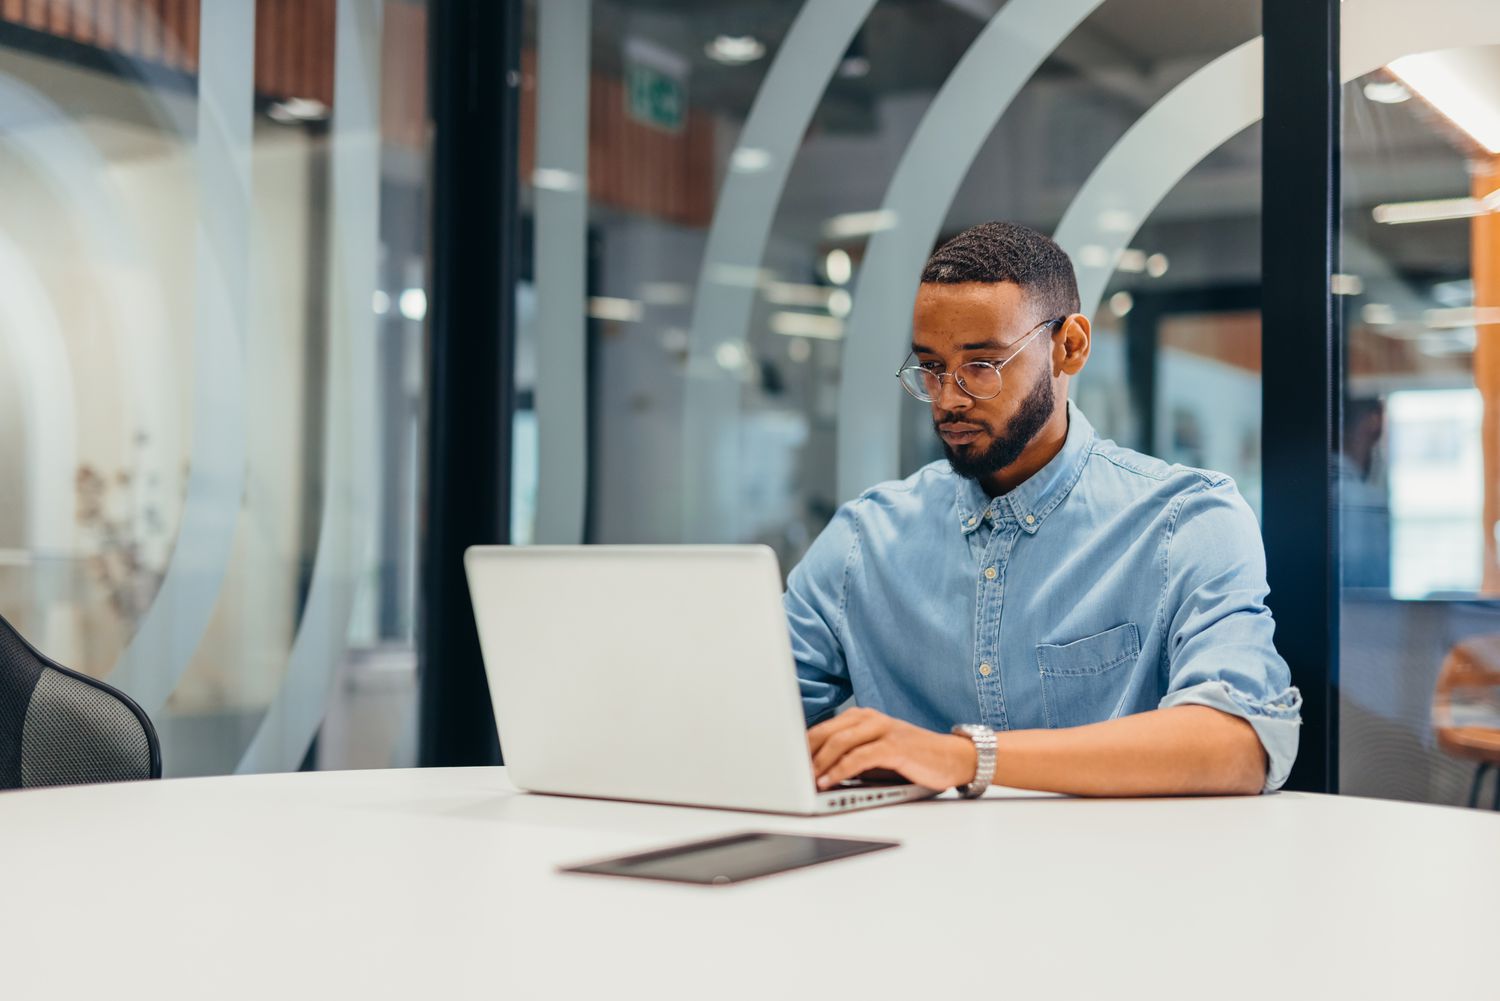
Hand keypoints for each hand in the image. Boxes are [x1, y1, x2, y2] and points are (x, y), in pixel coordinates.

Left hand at [807, 707, 977, 790]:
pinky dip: (840, 770)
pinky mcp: (894, 746)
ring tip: (806, 781)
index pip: (822, 729)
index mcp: (861, 716)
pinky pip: (859, 757)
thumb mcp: (874, 755)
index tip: (786, 765)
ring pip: (840, 742)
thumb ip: (848, 756)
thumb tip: (814, 772)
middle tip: (790, 775)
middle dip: (805, 755)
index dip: (801, 747)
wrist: (952, 758)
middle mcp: (869, 718)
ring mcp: (883, 730)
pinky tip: (829, 781)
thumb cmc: (911, 758)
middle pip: (826, 733)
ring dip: (819, 763)